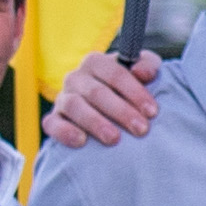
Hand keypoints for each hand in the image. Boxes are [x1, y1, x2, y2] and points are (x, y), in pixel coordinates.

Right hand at [43, 50, 161, 147]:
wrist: (108, 111)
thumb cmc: (128, 90)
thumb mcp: (143, 73)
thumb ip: (148, 66)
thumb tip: (142, 73)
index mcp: (96, 63)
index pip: (115, 73)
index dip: (135, 92)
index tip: (152, 112)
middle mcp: (76, 77)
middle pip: (97, 92)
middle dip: (121, 111)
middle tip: (141, 129)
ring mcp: (63, 98)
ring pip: (74, 106)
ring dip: (95, 122)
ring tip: (114, 139)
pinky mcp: (53, 119)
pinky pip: (52, 124)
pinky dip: (65, 131)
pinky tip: (81, 141)